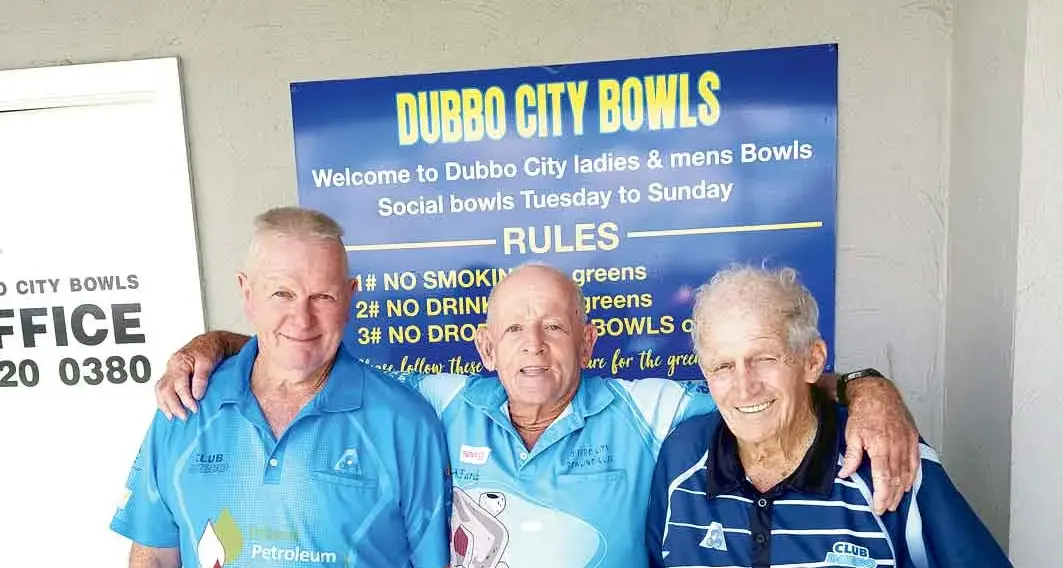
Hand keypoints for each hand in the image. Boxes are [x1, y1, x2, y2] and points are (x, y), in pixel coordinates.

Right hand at [155, 332, 227, 419]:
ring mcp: (170, 370)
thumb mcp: (209, 362)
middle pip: (165, 390)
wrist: (211, 342)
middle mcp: (171, 367)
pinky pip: (162, 389)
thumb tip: (196, 395)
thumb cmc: (210, 349)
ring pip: (160, 390)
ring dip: (165, 405)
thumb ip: (201, 378)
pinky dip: (164, 400)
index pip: (179, 385)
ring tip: (172, 417)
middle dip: (173, 406)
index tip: (194, 409)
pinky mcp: (172, 375)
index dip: (186, 399)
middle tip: (184, 416)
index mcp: (179, 362)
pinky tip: (168, 409)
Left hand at [837, 377, 918, 514]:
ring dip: (902, 490)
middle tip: (886, 509)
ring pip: (907, 473)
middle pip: (897, 479)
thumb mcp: (851, 434)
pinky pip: (915, 462)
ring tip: (895, 502)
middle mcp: (897, 447)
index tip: (878, 507)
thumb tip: (845, 474)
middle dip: (891, 497)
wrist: (877, 392)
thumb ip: (852, 456)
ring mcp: (907, 443)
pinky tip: (908, 485)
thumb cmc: (863, 412)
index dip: (882, 496)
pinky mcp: (912, 439)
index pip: (884, 478)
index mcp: (881, 447)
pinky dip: (912, 476)